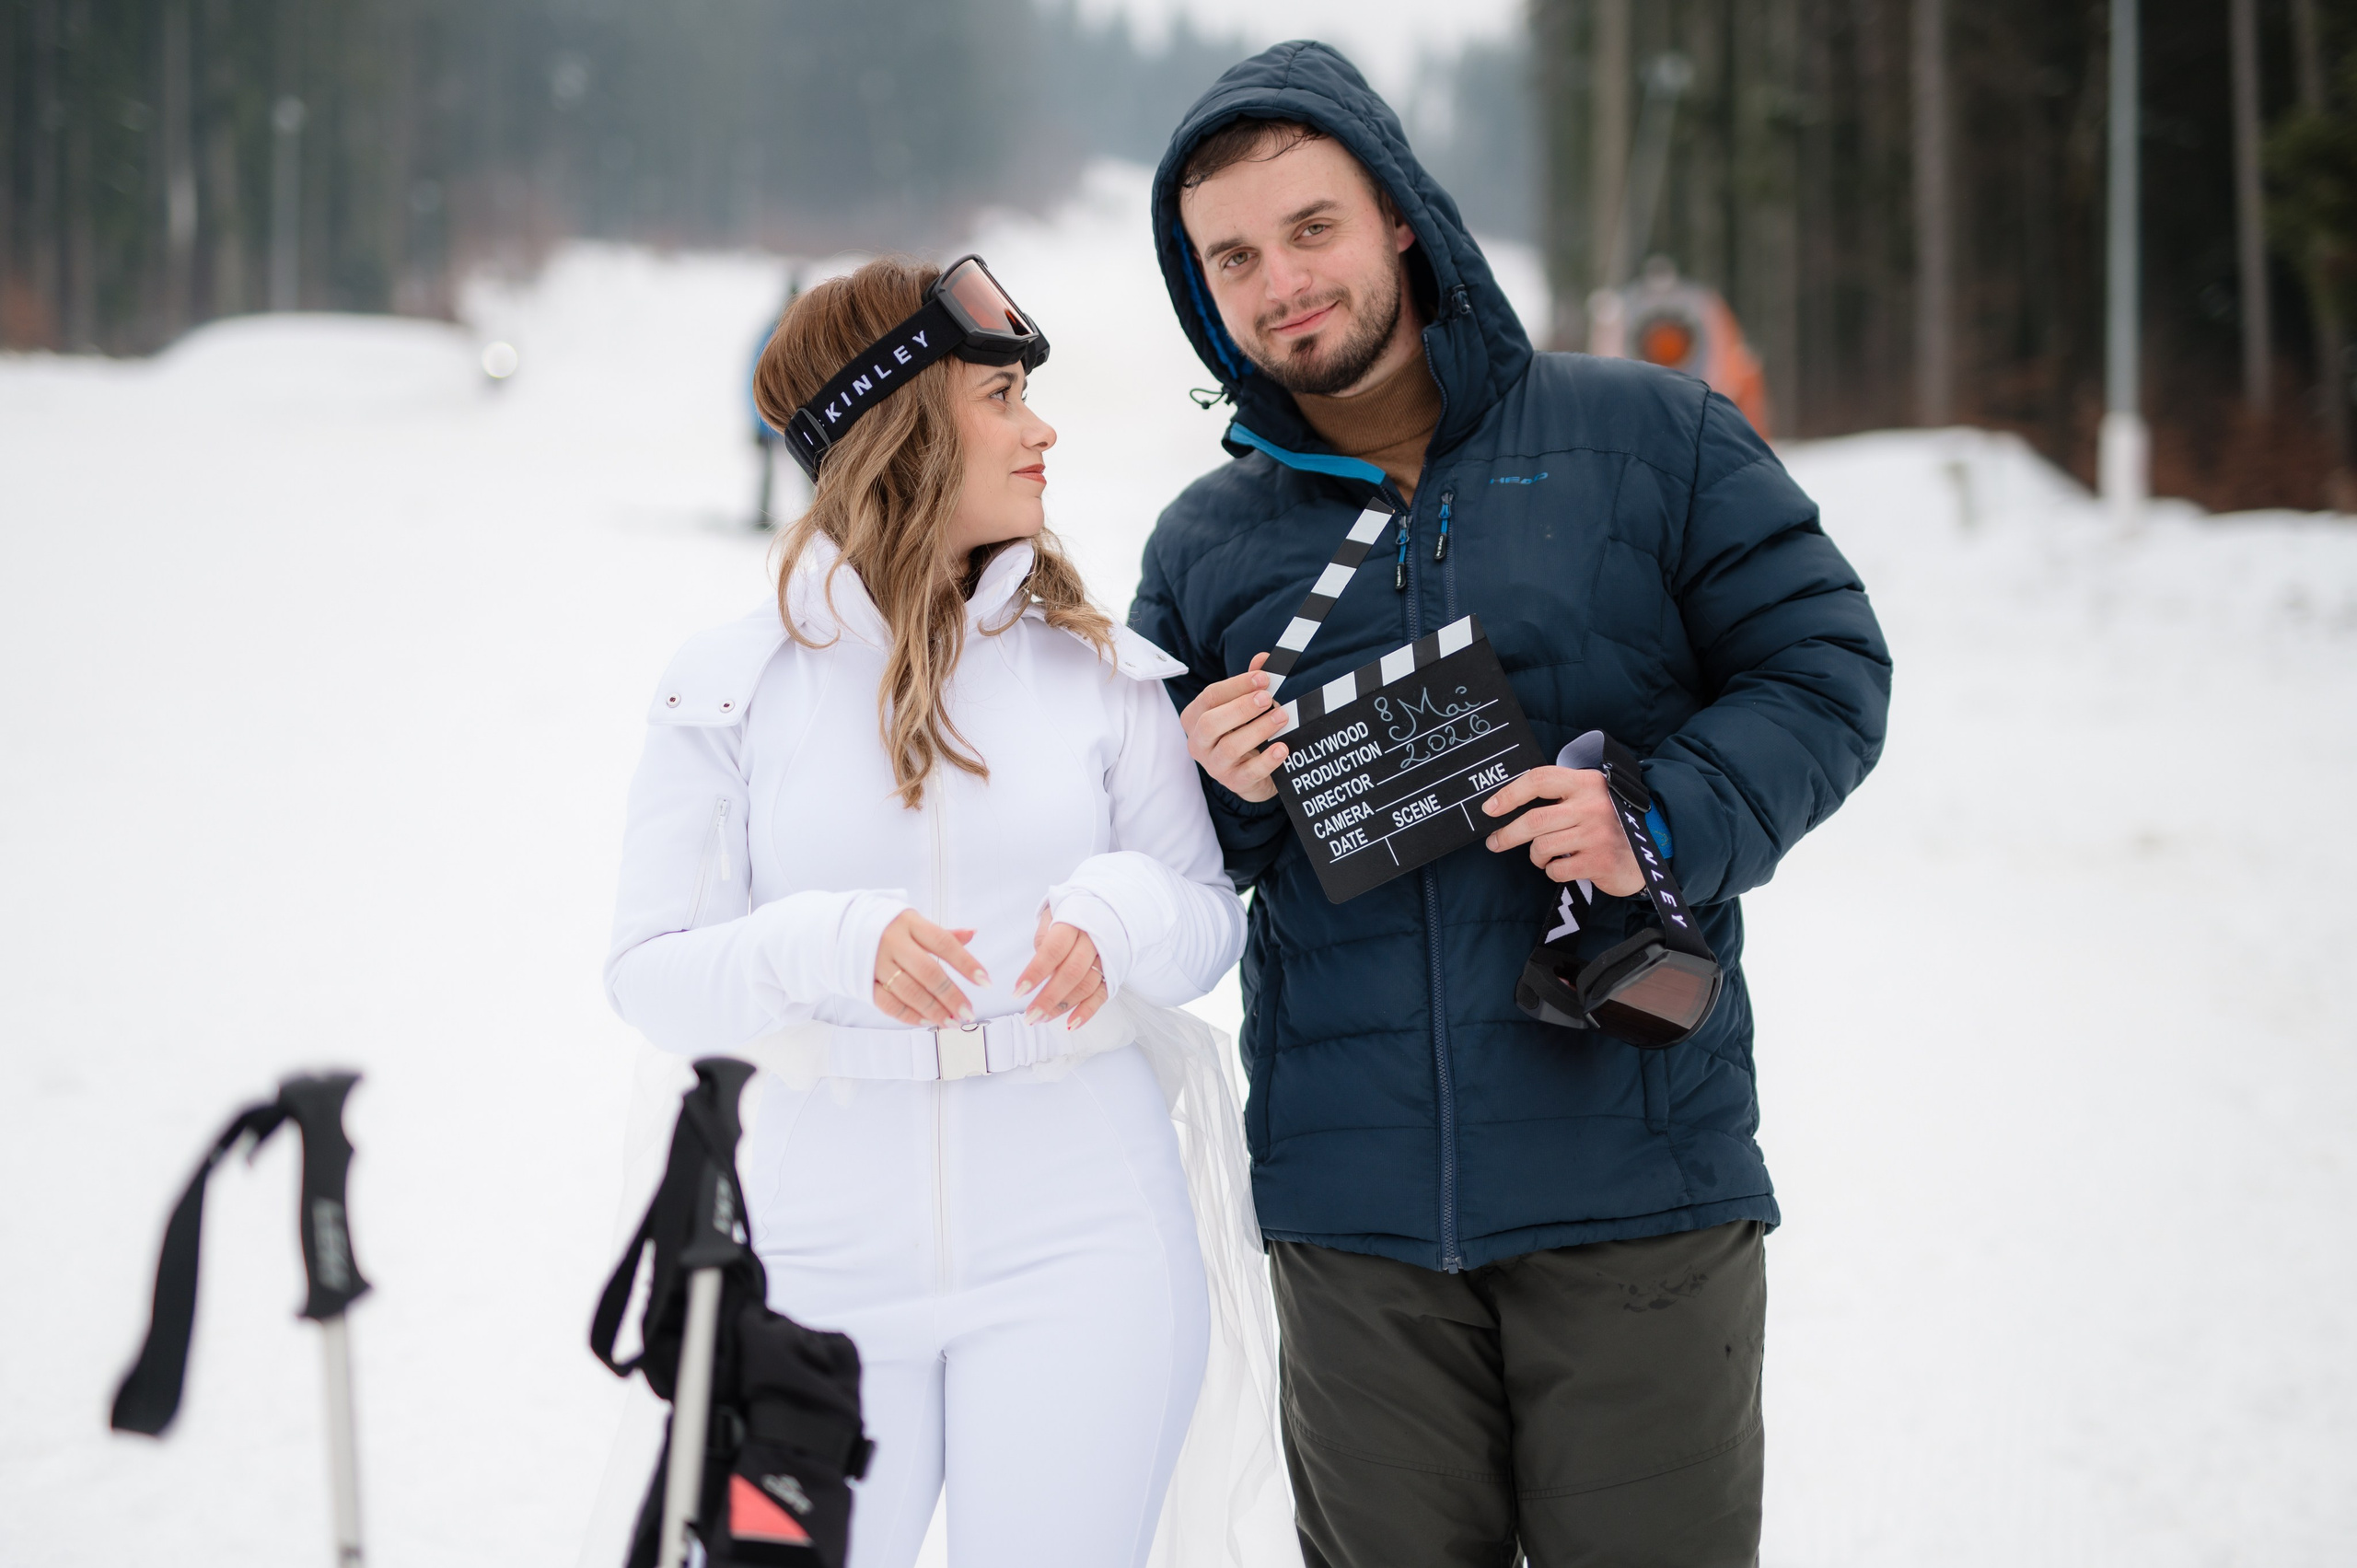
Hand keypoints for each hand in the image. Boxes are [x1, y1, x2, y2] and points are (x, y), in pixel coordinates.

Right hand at [872, 910, 986, 1026]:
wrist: (840, 927)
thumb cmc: (887, 926)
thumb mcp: (913, 922)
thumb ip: (942, 934)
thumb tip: (973, 933)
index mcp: (910, 923)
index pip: (944, 943)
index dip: (966, 963)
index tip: (985, 981)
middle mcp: (893, 942)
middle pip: (928, 972)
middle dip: (951, 995)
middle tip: (968, 1012)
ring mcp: (876, 962)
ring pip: (910, 991)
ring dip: (934, 1010)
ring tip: (952, 1021)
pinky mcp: (863, 980)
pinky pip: (888, 1003)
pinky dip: (909, 1015)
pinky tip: (927, 1021)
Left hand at [1015, 907, 1108, 1029]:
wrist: (1112, 907)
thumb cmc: (1075, 911)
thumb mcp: (1055, 911)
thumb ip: (1043, 936)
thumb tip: (1037, 965)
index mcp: (1076, 922)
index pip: (1054, 950)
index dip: (1036, 972)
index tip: (1018, 990)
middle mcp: (1094, 940)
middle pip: (1071, 972)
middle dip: (1048, 997)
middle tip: (1030, 1015)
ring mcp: (1107, 958)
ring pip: (1086, 986)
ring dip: (1063, 1007)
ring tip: (1041, 1019)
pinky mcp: (1114, 972)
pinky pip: (1102, 995)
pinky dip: (1087, 1012)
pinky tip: (1070, 1024)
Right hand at [1178, 651, 1291, 803]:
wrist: (1252, 773)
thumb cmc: (1242, 732)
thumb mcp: (1244, 706)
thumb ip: (1251, 683)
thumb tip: (1263, 658)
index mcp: (1195, 717)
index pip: (1210, 697)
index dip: (1237, 685)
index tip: (1263, 677)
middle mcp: (1198, 742)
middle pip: (1211, 723)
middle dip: (1241, 708)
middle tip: (1267, 698)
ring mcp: (1213, 765)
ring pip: (1230, 747)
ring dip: (1258, 729)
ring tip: (1282, 716)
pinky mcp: (1233, 782)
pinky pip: (1249, 773)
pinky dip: (1267, 760)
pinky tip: (1283, 748)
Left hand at [1481, 766, 1644, 895]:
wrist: (1649, 852)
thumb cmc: (1609, 823)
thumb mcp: (1590, 797)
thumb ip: (1560, 794)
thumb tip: (1509, 801)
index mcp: (1586, 782)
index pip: (1540, 779)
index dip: (1510, 793)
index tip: (1490, 808)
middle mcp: (1592, 805)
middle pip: (1534, 820)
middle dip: (1507, 834)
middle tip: (1495, 843)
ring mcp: (1597, 834)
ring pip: (1541, 847)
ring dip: (1536, 856)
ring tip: (1544, 856)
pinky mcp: (1599, 861)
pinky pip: (1556, 869)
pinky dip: (1552, 871)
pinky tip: (1563, 866)